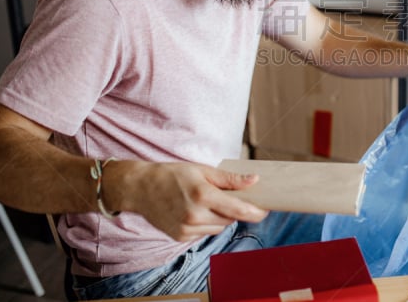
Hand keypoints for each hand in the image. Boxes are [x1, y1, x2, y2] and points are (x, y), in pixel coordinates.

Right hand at [119, 161, 267, 241]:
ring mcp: (187, 229)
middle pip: (230, 219)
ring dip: (220, 217)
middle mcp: (195, 215)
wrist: (141, 188)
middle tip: (230, 196)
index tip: (266, 209)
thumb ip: (230, 179)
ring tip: (206, 201)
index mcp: (203, 195)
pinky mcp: (180, 237)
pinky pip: (205, 233)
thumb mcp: (203, 170)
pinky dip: (206, 223)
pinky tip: (194, 210)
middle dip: (234, 209)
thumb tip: (254, 181)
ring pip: (219, 227)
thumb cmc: (173, 174)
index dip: (256, 211)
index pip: (239, 210)